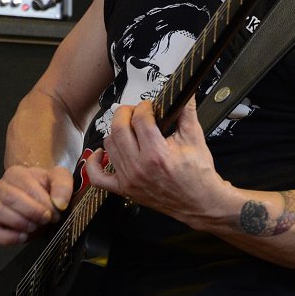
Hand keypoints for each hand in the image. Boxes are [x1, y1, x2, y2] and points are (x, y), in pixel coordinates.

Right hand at [0, 164, 72, 246]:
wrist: (41, 200)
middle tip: (47, 219)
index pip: (26, 187)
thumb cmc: (47, 187)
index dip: (43, 201)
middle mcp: (1, 189)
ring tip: (36, 225)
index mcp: (15, 174)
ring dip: (21, 222)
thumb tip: (59, 203)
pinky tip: (24, 236)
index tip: (56, 210)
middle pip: (10, 199)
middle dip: (33, 212)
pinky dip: (9, 237)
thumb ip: (62, 186)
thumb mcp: (60, 179)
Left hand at [84, 97, 234, 230]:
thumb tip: (185, 92)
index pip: (140, 119)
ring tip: (129, 129)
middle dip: (126, 113)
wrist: (199, 203)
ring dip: (116, 131)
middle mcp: (139, 167)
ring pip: (109, 144)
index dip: (145, 106)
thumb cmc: (198, 174)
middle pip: (119, 128)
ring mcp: (129, 179)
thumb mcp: (195, 139)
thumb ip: (187, 112)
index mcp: (157, 154)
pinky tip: (104, 152)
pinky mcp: (124, 189)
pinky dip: (94, 162)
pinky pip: (97, 177)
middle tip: (137, 112)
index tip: (150, 107)